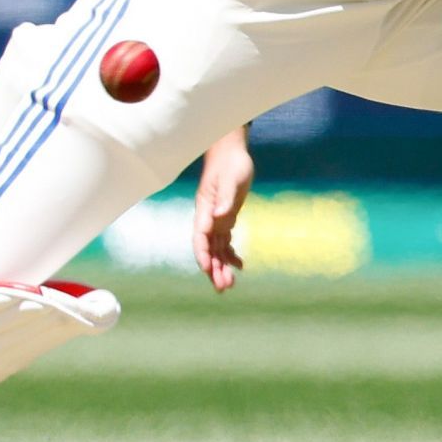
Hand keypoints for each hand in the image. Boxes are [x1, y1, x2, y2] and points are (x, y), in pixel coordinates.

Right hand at [192, 129, 252, 292]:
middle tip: (224, 287)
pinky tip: (240, 266)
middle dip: (214, 269)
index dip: (202, 254)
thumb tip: (221, 215)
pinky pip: (225, 242)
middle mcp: (208, 218)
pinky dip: (231, 255)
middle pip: (208, 249)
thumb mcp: (231, 179)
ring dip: (221, 267)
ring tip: (230, 285)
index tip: (208, 270)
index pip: (200, 236)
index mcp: (205, 209)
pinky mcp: (226, 218)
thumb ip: (225, 197)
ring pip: (216, 249)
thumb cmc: (231, 163)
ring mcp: (216, 219)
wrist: (231, 153)